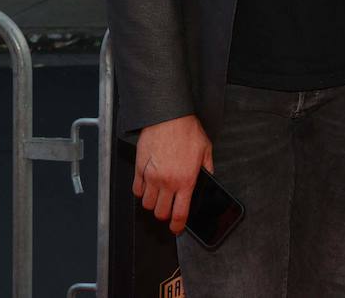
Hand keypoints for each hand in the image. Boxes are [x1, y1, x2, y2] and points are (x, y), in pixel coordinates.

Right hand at [134, 114, 213, 234]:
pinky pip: (136, 190)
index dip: (178, 226)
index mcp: (186, 180)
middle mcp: (167, 182)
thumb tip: (208, 179)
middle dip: (165, 215)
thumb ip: (207, 169)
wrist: (168, 117)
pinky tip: (147, 187)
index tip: (177, 228)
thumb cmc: (187, 131)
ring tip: (159, 197)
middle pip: (160, 213)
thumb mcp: (206, 150)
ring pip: (146, 204)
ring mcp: (151, 177)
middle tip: (169, 209)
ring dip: (152, 204)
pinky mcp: (139, 169)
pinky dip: (141, 192)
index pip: (179, 213)